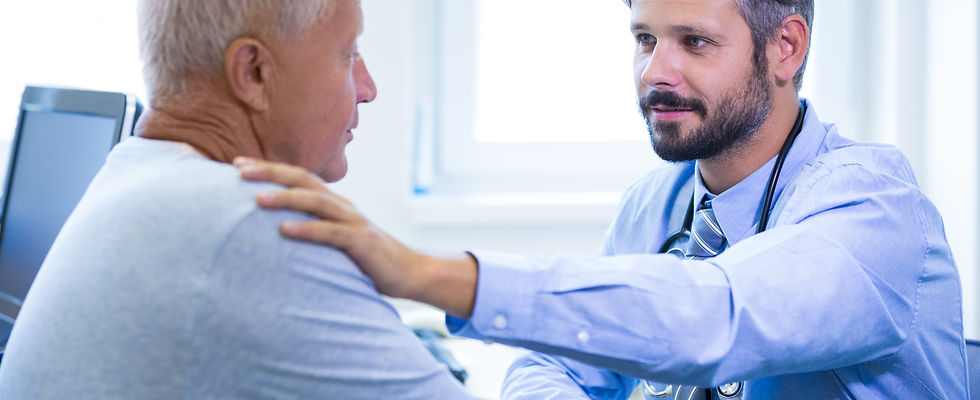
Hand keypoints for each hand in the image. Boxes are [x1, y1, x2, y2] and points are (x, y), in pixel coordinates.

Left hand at [233, 157, 476, 317]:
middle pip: (303, 180)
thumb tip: (277, 231)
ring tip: (256, 199)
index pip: (297, 177)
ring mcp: (353, 222)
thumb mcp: (336, 240)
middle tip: (238, 169)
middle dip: (270, 173)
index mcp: (334, 203)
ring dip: (285, 198)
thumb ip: (314, 230)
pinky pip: (331, 233)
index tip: (236, 164)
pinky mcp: (362, 242)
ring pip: (315, 201)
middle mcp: (342, 206)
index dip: (269, 169)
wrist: (410, 272)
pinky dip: (307, 230)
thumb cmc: (367, 259)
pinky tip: (285, 230)